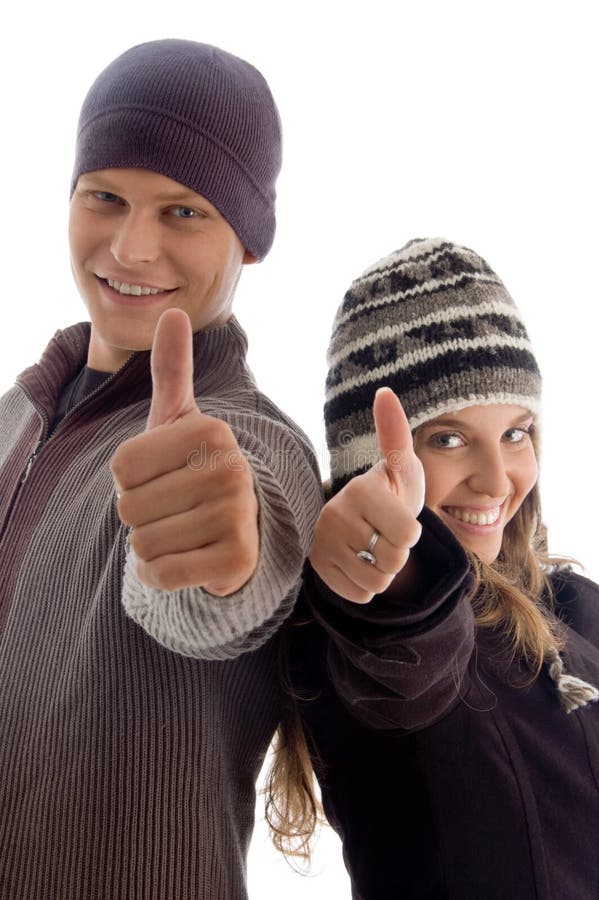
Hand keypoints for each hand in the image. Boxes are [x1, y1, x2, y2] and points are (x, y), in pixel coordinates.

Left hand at [111, 308, 258, 594]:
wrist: (239, 530)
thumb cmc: (195, 470)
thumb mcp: (180, 421)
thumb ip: (172, 371)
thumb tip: (174, 311)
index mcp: (211, 431)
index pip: (122, 465)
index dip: (129, 479)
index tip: (162, 476)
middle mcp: (231, 469)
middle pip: (129, 506)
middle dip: (140, 515)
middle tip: (174, 508)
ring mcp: (237, 516)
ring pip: (142, 543)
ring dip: (150, 546)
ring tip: (182, 532)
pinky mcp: (236, 561)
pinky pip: (162, 574)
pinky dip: (161, 574)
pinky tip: (185, 560)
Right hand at [310, 387, 424, 602]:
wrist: (361, 522)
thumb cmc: (390, 492)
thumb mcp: (401, 466)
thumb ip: (395, 434)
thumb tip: (384, 391)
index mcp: (359, 491)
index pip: (409, 535)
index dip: (413, 532)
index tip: (397, 515)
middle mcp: (334, 516)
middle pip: (393, 561)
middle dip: (398, 553)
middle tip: (385, 534)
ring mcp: (322, 544)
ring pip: (377, 582)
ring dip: (384, 571)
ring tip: (373, 548)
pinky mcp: (317, 569)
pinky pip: (359, 594)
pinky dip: (366, 585)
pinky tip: (358, 562)